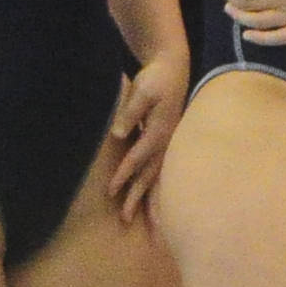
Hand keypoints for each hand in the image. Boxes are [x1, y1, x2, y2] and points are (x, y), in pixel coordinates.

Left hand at [106, 52, 185, 217]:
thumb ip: (130, 112)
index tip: (111, 191)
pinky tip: (151, 199)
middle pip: (150, 175)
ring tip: (142, 219)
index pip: (138, 157)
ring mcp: (169, 143)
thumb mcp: (142, 90)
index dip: (124, 174)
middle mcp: (166, 141)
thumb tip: (117, 134)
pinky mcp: (167, 142)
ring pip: (157, 176)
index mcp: (160, 130)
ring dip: (148, 198)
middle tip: (126, 219)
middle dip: (138, 197)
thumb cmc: (156, 78)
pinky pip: (160, 169)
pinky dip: (155, 186)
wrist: (173, 67)